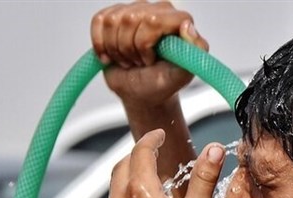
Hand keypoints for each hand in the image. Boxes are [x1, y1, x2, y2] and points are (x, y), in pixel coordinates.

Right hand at [91, 1, 208, 107]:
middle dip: (130, 49)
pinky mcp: (115, 15)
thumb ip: (194, 51)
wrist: (142, 91)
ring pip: (112, 21)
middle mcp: (158, 10)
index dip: (145, 43)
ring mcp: (136, 10)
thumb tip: (187, 26)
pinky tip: (112, 56)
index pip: (154, 20)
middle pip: (130, 19)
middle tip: (139, 63)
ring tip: (129, 60)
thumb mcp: (182, 74)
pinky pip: (98, 21)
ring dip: (117, 49)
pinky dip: (101, 45)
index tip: (150, 60)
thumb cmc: (162, 83)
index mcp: (177, 21)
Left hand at [99, 129, 224, 197]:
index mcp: (140, 191)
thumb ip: (204, 177)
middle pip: (121, 168)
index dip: (151, 139)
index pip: (141, 152)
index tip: (159, 135)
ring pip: (114, 194)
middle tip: (150, 156)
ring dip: (128, 186)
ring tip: (146, 190)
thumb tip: (215, 149)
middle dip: (135, 157)